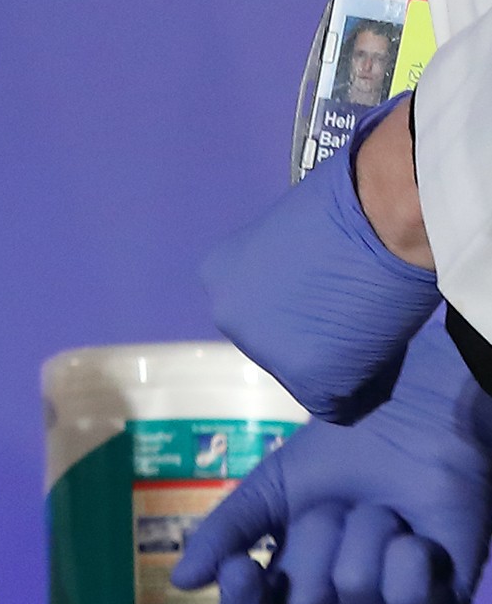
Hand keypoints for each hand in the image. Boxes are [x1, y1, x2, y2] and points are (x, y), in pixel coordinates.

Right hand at [170, 321, 491, 603]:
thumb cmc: (336, 455)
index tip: (241, 566)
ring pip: (357, 598)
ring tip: (383, 506)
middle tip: (338, 505)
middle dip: (319, 542)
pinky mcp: (441, 603)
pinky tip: (417, 532)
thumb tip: (181, 581)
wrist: (407, 421)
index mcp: (291, 584)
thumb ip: (224, 533)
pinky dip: (408, 557)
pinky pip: (409, 600)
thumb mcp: (265, 490)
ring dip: (366, 536)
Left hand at [201, 100, 439, 421]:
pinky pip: (336, 399)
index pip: (256, 311)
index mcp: (219, 275)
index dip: (298, 306)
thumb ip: (284, 269)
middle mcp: (227, 315)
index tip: (326, 293)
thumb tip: (305, 288)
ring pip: (304, 372)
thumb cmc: (348, 204)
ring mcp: (264, 351)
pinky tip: (377, 351)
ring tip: (367, 325)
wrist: (384, 215)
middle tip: (350, 310)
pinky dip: (360, 384)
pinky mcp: (306, 378)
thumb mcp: (292, 234)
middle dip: (309, 334)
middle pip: (273, 343)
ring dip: (335, 358)